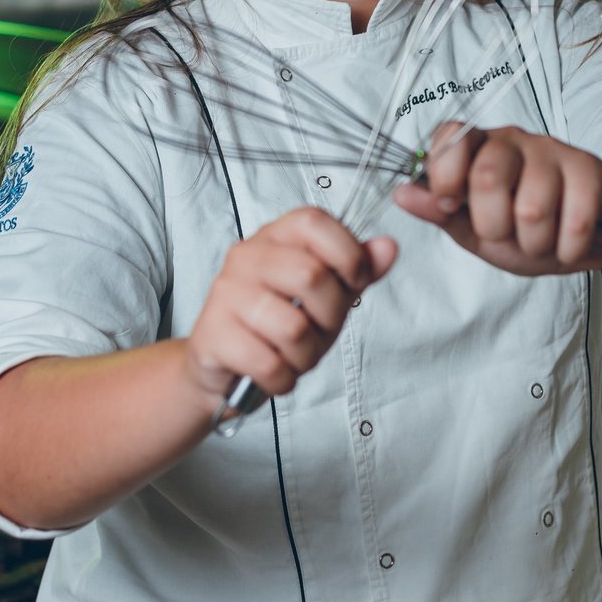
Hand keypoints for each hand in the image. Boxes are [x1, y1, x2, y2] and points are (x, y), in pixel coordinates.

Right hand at [182, 209, 397, 407]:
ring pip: (292, 328)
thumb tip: (389, 247)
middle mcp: (246, 257)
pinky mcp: (212, 334)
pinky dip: (282, 379)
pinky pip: (268, 363)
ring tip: (293, 356)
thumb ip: (357, 272)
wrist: (223, 369)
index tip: (353, 283)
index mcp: (275, 237)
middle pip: (310, 275)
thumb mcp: (325, 298)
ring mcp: (225, 294)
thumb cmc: (277, 328)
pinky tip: (273, 373)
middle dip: (330, 317)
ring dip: (305, 356)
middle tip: (318, 331)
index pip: (314, 222)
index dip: (346, 254)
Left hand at [393, 123, 601, 276]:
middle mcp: (513, 139)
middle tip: (506, 233)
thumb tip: (401, 193)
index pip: (450, 137)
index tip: (452, 205)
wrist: (587, 239)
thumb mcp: (474, 230)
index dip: (445, 175)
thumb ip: (441, 212)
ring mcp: (554, 149)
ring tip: (541, 238)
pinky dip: (567, 247)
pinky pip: (573, 219)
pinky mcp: (591, 168)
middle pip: (487, 176)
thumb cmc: (525, 232)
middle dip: (493, 226)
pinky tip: (568, 242)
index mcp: (477, 147)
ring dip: (534, 244)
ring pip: (531, 208)